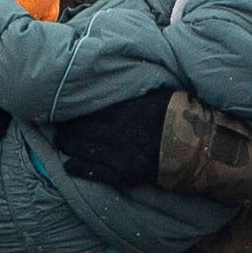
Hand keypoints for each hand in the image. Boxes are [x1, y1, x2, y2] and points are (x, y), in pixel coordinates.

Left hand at [53, 88, 172, 188]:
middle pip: (83, 130)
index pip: (90, 112)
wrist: (193, 147)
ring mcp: (118, 155)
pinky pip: (95, 172)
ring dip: (68, 146)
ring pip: (84, 149)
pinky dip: (78, 168)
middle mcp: (116, 133)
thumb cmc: (176, 117)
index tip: (64, 110)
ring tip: (60, 142)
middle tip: (58, 127)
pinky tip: (67, 165)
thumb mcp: (155, 95)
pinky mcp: (122, 174)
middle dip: (67, 129)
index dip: (75, 112)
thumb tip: (120, 79)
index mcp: (123, 112)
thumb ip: (134, 92)